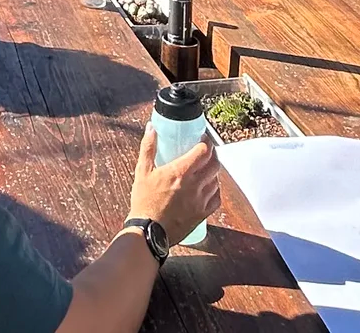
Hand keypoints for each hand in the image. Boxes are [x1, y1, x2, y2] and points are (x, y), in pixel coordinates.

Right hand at [128, 125, 221, 246]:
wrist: (148, 231)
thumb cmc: (144, 201)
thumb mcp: (142, 171)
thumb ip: (148, 147)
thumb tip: (151, 128)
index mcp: (181, 172)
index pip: (203, 151)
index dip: (206, 142)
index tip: (202, 138)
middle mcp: (194, 185)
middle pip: (214, 164)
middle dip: (212, 155)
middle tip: (205, 152)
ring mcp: (200, 201)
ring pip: (216, 180)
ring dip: (213, 172)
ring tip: (205, 169)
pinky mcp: (202, 214)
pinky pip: (216, 198)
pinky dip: (215, 190)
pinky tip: (208, 188)